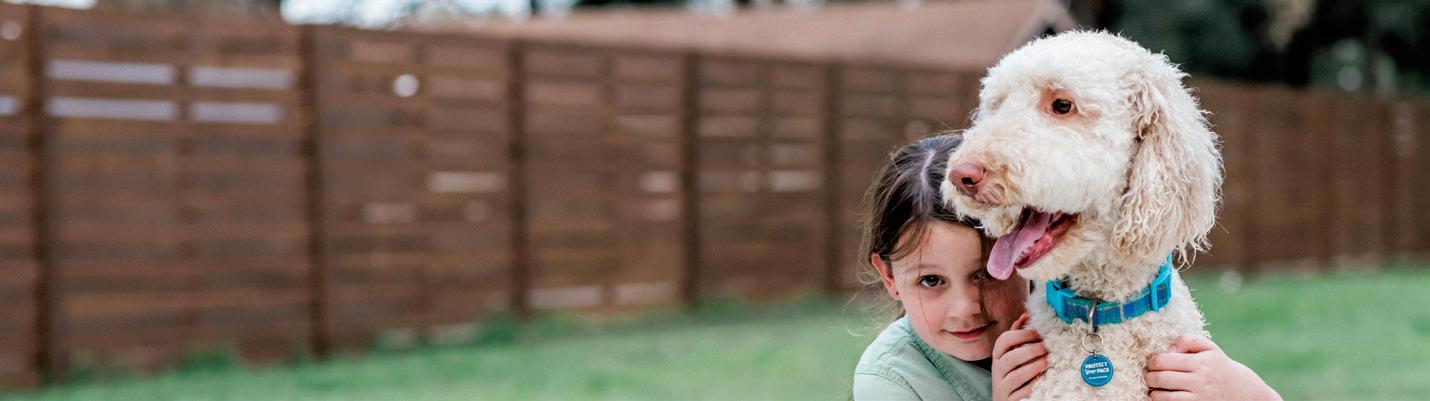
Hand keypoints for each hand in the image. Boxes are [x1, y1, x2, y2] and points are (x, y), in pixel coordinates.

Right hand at [992, 313, 1045, 400]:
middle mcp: (998, 370)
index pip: (1004, 341)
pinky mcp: (1010, 399)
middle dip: (1030, 350)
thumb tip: (1026, 315)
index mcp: (998, 355)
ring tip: (1048, 361)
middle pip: (1010, 358)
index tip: (1038, 333)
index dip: (1021, 334)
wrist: (1004, 399)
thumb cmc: (1010, 373)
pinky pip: (1022, 392)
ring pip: (1015, 375)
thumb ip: (1017, 335)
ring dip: (1034, 367)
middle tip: (1046, 347)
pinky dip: (1033, 385)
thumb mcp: (1010, 354)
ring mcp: (1003, 386)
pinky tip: (1044, 379)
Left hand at [1145, 335, 1280, 400]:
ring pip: (1163, 397)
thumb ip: (1187, 340)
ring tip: (1155, 388)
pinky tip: (1163, 397)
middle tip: (1150, 375)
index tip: (1153, 363)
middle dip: (1149, 376)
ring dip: (1153, 392)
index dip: (1152, 361)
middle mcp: (1200, 381)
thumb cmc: (1218, 366)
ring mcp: (1199, 398)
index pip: (1163, 360)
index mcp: (1200, 363)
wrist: (1243, 391)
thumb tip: (1168, 350)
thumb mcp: (1209, 348)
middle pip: (1160, 379)